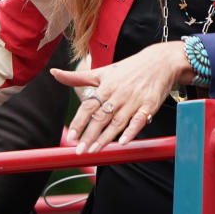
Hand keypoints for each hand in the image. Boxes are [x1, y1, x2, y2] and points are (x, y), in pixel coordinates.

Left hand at [51, 41, 190, 152]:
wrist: (160, 62)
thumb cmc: (128, 68)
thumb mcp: (103, 71)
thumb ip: (78, 77)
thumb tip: (54, 73)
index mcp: (106, 86)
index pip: (88, 106)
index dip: (79, 122)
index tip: (71, 136)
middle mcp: (118, 94)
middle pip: (101, 117)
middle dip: (89, 135)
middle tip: (79, 150)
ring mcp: (134, 101)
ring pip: (117, 122)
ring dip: (105, 138)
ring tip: (95, 151)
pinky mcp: (149, 106)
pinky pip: (139, 121)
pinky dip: (131, 132)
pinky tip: (122, 142)